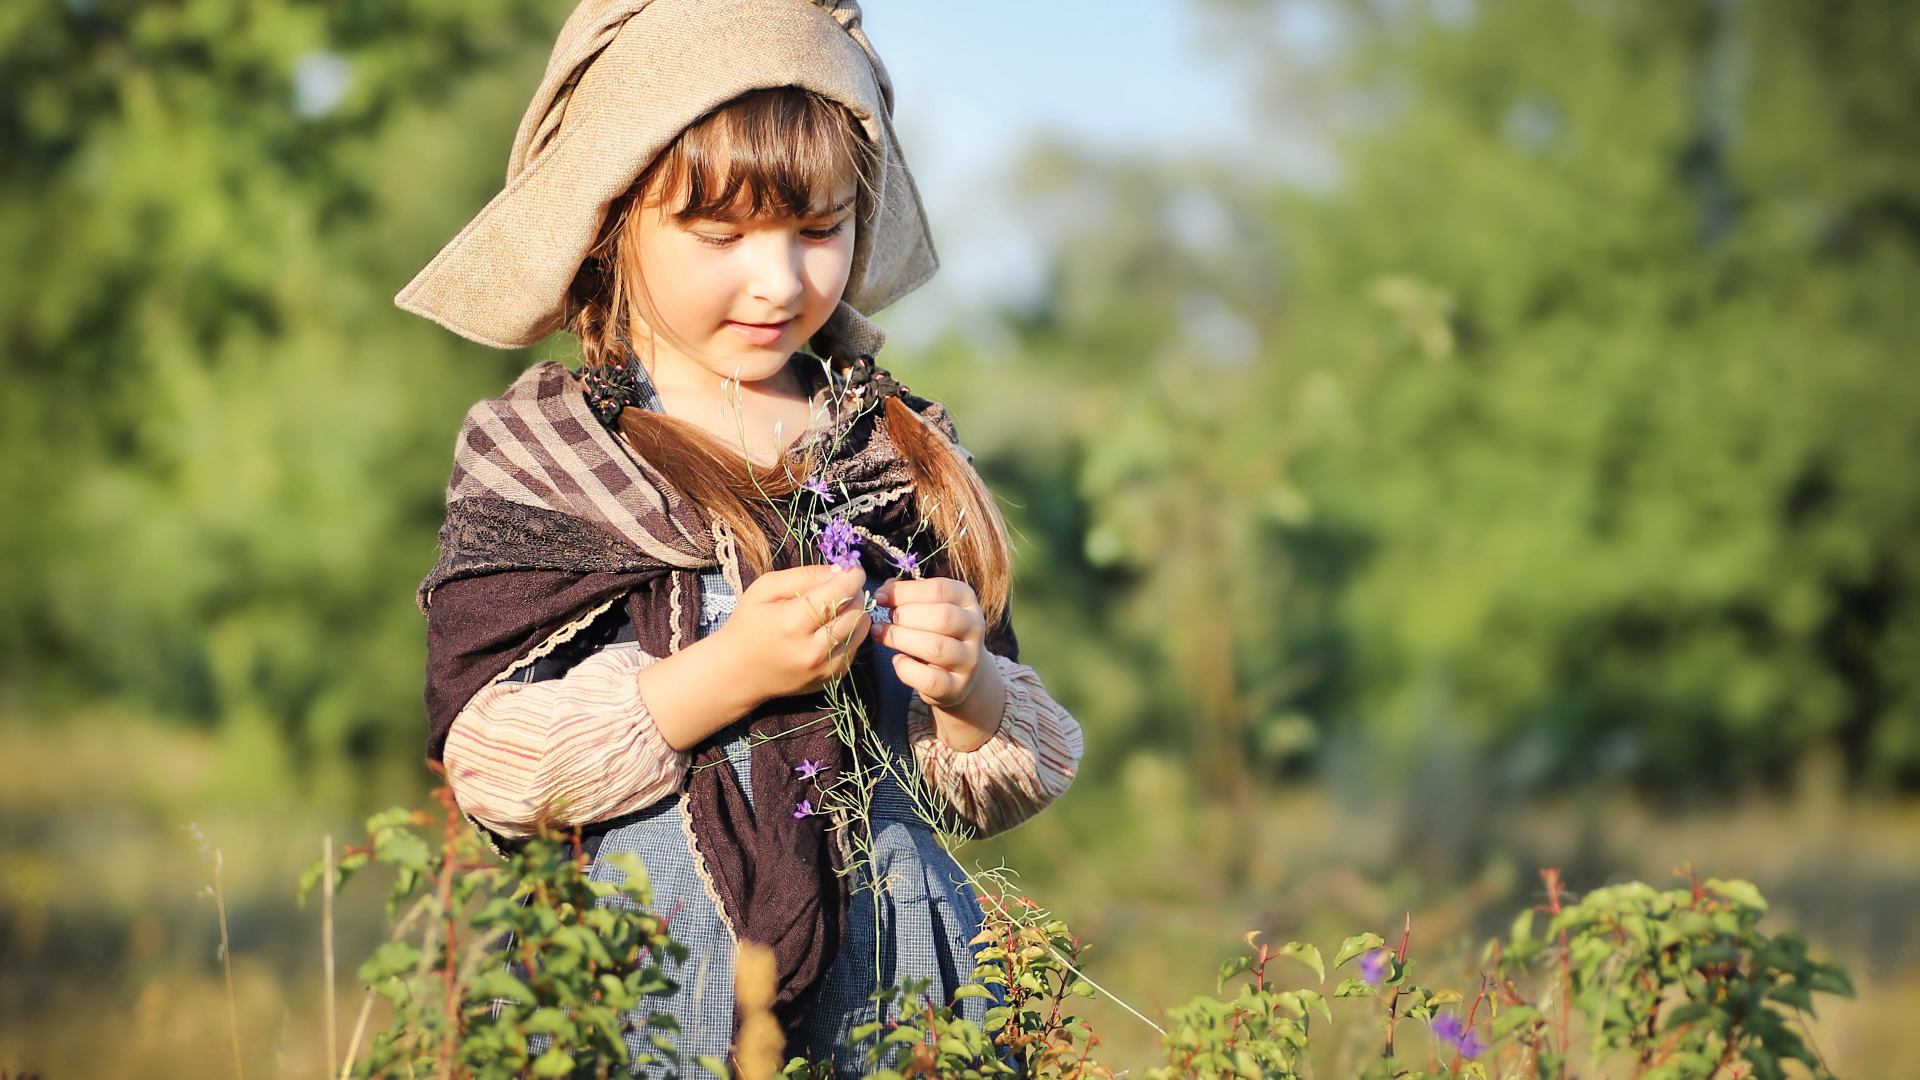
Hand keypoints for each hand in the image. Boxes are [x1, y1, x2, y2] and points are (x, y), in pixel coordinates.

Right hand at [715, 564, 871, 700]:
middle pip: (856, 610)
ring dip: (855, 611)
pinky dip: (849, 632)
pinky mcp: (833, 679)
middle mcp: (812, 650)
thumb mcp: (765, 588)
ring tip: (834, 607)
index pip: (840, 592)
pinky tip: (828, 629)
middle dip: (855, 592)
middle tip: (839, 586)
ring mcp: (825, 668)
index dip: (852, 575)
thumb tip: (841, 570)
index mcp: (791, 623)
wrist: (738, 673)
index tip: (851, 567)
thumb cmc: (748, 624)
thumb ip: (804, 575)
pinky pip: (856, 645)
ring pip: (862, 628)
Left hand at [871, 576, 1005, 748]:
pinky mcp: (957, 687)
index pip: (939, 590)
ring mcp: (969, 660)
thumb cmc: (936, 632)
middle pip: (941, 617)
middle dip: (905, 616)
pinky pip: (929, 679)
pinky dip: (906, 669)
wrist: (959, 675)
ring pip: (936, 647)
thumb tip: (885, 589)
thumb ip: (908, 595)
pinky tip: (897, 660)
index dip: (905, 592)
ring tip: (880, 634)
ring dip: (900, 639)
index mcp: (967, 601)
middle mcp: (974, 628)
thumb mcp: (929, 608)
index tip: (880, 596)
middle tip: (884, 620)